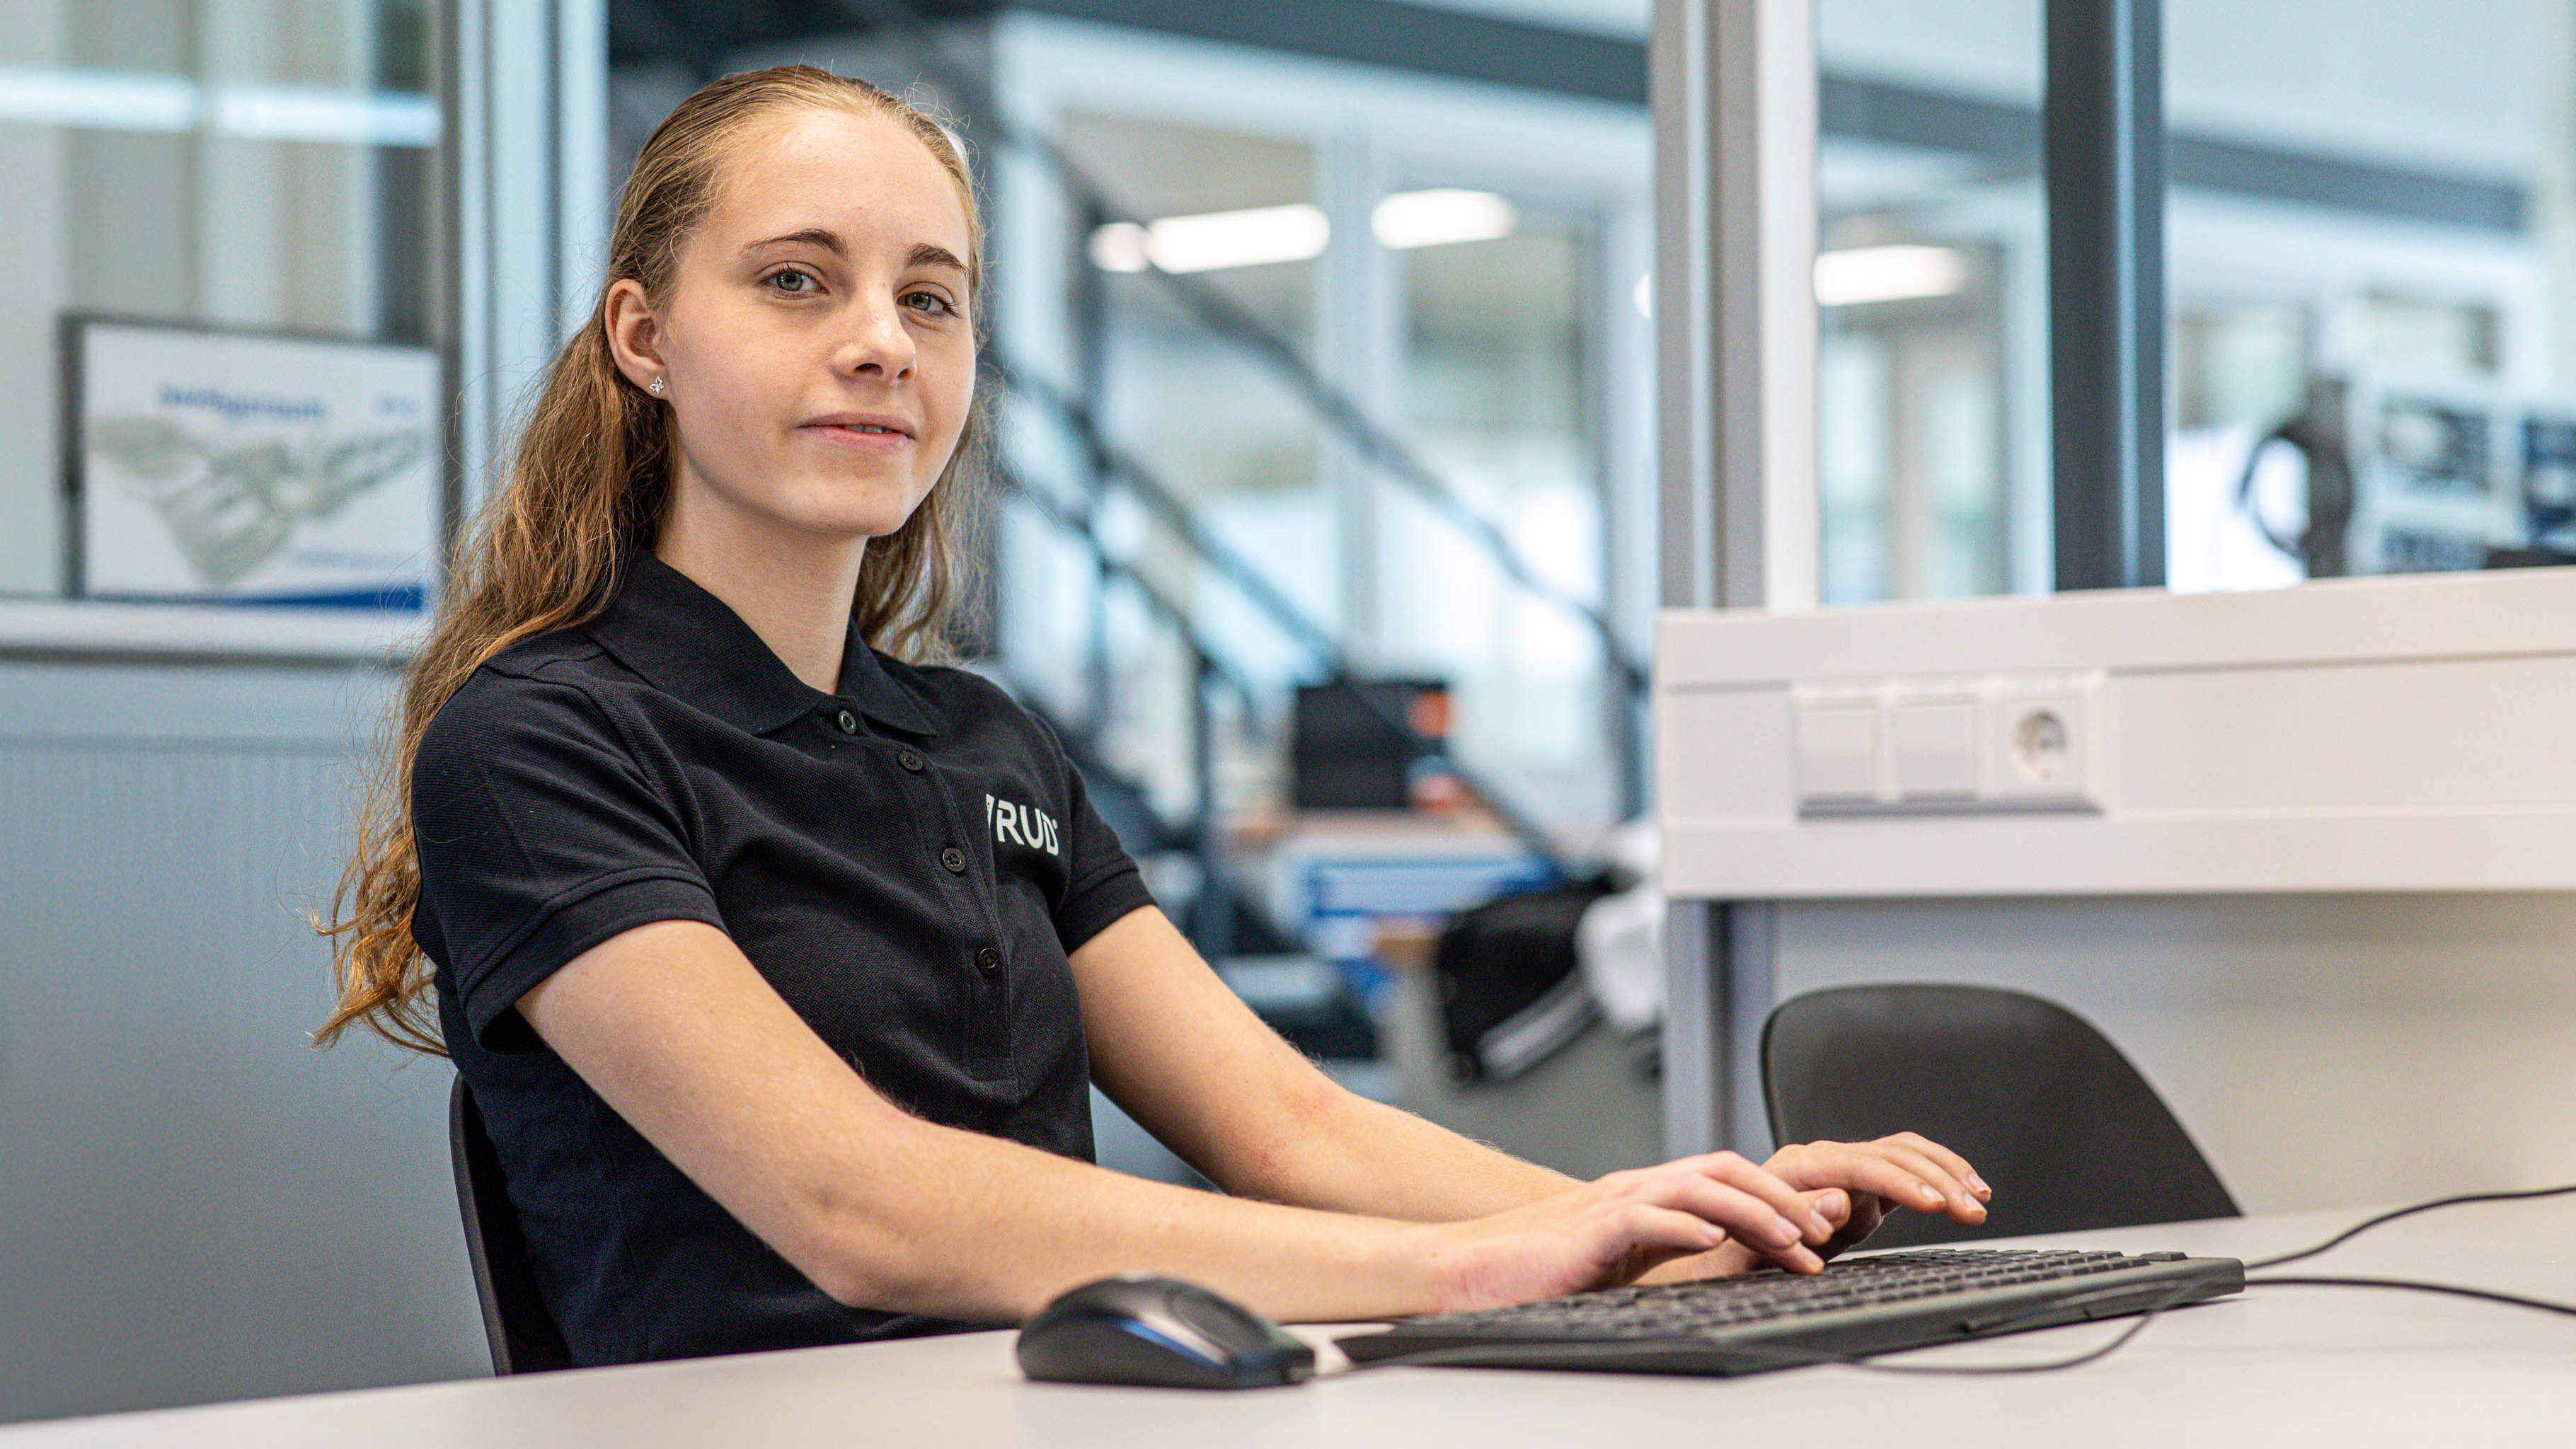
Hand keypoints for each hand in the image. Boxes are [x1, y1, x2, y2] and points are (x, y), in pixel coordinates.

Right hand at [1415, 1152, 1843, 1312]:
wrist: (1468, 1271)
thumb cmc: (1539, 1270)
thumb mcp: (1621, 1260)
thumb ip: (1668, 1251)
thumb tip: (1724, 1259)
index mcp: (1646, 1195)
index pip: (1725, 1179)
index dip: (1777, 1198)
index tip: (1817, 1233)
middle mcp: (1634, 1188)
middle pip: (1723, 1169)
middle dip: (1780, 1197)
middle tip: (1822, 1230)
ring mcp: (1610, 1204)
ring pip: (1695, 1186)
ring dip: (1750, 1211)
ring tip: (1789, 1237)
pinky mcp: (1587, 1231)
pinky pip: (1642, 1218)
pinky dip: (1682, 1225)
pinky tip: (1712, 1241)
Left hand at [1764, 1132, 1990, 1257]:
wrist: (1732, 1243)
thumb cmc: (1743, 1243)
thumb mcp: (1764, 1237)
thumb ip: (1802, 1216)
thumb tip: (1840, 1199)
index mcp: (1802, 1166)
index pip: (1863, 1165)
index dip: (1902, 1182)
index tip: (1935, 1203)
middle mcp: (1827, 1159)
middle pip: (1893, 1154)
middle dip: (1938, 1180)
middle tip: (1972, 1210)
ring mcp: (1847, 1167)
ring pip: (1907, 1154)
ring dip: (1947, 1173)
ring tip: (1979, 1199)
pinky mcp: (1862, 1185)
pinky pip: (1907, 1167)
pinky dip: (1939, 1175)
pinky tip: (1965, 1190)